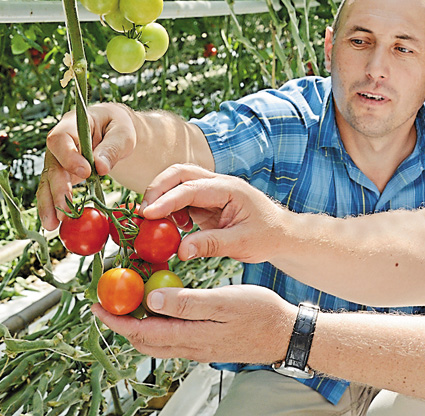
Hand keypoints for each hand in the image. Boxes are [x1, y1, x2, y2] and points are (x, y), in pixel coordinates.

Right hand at [36, 103, 136, 229]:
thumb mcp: (122, 132)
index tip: (85, 173)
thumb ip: (112, 147)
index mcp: (71, 124)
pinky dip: (53, 208)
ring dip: (49, 204)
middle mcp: (58, 144)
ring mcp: (57, 160)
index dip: (68, 157)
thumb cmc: (118, 127)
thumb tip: (100, 167)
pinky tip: (53, 223)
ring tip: (52, 224)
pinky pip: (54, 192)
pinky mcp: (62, 176)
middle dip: (58, 189)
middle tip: (66, 209)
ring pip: (48, 183)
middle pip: (52, 166)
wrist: (113, 132)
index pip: (60, 139)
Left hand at [92, 285, 295, 363]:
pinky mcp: (207, 342)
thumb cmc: (261, 314)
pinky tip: (163, 303)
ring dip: (139, 321)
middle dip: (121, 321)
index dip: (115, 319)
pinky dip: (159, 320)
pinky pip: (173, 335)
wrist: (286, 333)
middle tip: (108, 300)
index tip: (97, 304)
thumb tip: (151, 299)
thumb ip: (187, 302)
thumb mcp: (225, 302)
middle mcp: (190, 347)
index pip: (141, 332)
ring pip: (157, 339)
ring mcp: (198, 347)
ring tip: (131, 298)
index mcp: (191, 337)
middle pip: (143, 339)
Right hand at [139, 163, 287, 263]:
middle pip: (180, 173)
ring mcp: (212, 191)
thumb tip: (180, 251)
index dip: (166, 201)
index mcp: (230, 188)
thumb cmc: (267, 236)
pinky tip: (173, 227)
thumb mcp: (241, 244)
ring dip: (162, 198)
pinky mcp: (207, 202)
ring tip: (155, 223)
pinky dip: (170, 209)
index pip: (191, 188)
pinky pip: (182, 199)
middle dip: (157, 189)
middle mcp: (219, 184)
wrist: (282, 234)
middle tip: (143, 214)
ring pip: (178, 183)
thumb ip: (210, 245)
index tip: (147, 215)